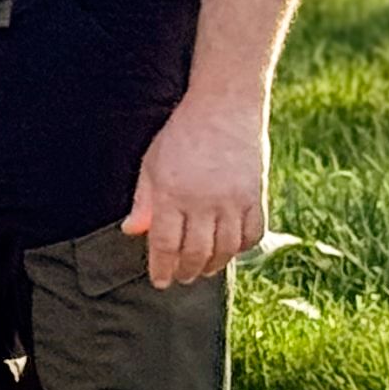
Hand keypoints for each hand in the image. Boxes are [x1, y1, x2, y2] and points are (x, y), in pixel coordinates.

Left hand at [124, 90, 267, 286]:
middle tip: (180, 278)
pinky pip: (253, 234)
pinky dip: (241, 248)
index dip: (162, 268)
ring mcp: (234, 200)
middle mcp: (204, 201)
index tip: (159, 282)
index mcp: (172, 194)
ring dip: (213, 265)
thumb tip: (132, 232)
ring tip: (203, 270)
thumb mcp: (151, 163)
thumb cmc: (181, 134)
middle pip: (196, 252)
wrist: (224, 107)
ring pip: (225, 249)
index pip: (165, 244)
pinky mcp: (256, 196)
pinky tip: (230, 249)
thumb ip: (143, 200)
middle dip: (186, 271)